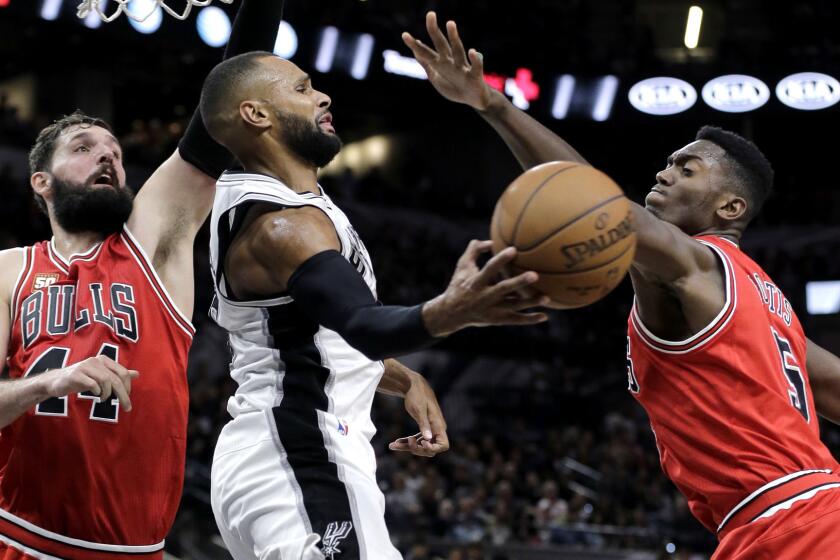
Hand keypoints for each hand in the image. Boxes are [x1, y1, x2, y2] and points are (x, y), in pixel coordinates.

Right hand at [41, 356, 139, 410]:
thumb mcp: (101, 376)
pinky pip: (92, 384)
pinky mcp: (75, 375)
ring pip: (106, 380)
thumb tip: (137, 374)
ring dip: (107, 393)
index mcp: (104, 360)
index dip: (128, 386)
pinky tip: (96, 395)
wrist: (55, 381)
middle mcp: (96, 361)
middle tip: (126, 407)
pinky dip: (97, 391)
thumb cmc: (82, 379)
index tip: (127, 397)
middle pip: (116, 378)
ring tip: (103, 399)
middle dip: (123, 394)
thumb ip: (118, 375)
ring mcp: (85, 367)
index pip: (123, 373)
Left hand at [389, 372, 448, 457]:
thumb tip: (428, 439)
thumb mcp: (419, 409)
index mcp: (438, 425)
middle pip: (430, 449)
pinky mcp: (423, 428)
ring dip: (408, 447)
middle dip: (416, 449)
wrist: (413, 385)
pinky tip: (396, 442)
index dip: (433, 449)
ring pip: (421, 445)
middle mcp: (436, 429)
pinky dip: (406, 442)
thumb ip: (424, 424)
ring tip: (393, 445)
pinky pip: (417, 440)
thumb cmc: (417, 395)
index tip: (421, 444)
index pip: (443, 445)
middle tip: (403, 444)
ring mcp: (430, 429)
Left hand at [402, 12, 495, 110]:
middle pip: (441, 45)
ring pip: (458, 51)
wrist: (474, 99)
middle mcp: (452, 62)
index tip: (404, 35)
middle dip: (434, 31)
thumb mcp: (437, 78)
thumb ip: (427, 64)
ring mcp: (463, 68)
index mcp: (442, 64)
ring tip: (450, 23)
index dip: (416, 46)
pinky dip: (476, 60)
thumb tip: (415, 51)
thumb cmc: (455, 88)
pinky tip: (473, 52)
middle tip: (430, 14)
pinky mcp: (475, 76)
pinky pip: (476, 67)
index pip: (427, 53)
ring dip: (454, 38)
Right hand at [422, 240, 548, 336]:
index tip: (514, 250)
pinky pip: (515, 320)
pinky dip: (529, 319)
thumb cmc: (460, 284)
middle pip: (504, 289)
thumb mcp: (462, 266)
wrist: (451, 313)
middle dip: (519, 283)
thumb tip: (491, 241)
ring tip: (547, 297)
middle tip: (535, 275)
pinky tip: (544, 316)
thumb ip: (474, 250)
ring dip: (530, 302)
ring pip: (513, 307)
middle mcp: (485, 297)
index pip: (489, 269)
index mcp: (476, 282)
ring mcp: (492, 310)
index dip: (500, 260)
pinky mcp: (497, 320)